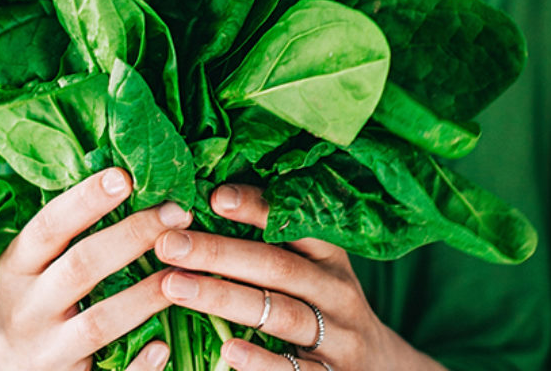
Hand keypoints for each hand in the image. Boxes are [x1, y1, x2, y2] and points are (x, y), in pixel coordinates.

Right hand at [0, 168, 190, 370]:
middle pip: (81, 268)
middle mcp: (27, 308)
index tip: (124, 175)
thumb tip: (119, 172)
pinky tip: (165, 345)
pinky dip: (138, 364)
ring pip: (100, 323)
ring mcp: (48, 350)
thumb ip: (61, 232)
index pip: (48, 227)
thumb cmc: (23, 302)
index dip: (84, 201)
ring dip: (146, 295)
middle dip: (131, 236)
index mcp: (14, 268)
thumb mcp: (25, 266)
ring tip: (186, 269)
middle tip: (178, 209)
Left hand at [153, 184, 446, 370]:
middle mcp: (338, 292)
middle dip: (220, 253)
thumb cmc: (325, 309)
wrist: (380, 368)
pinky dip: (261, 361)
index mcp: (331, 258)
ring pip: (282, 315)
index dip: (257, 208)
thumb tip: (207, 202)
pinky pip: (294, 369)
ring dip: (225, 299)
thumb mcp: (314, 273)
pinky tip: (227, 349)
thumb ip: (274, 246)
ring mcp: (338, 337)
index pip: (297, 225)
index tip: (214, 196)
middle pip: (279, 268)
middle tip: (169, 245)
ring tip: (174, 286)